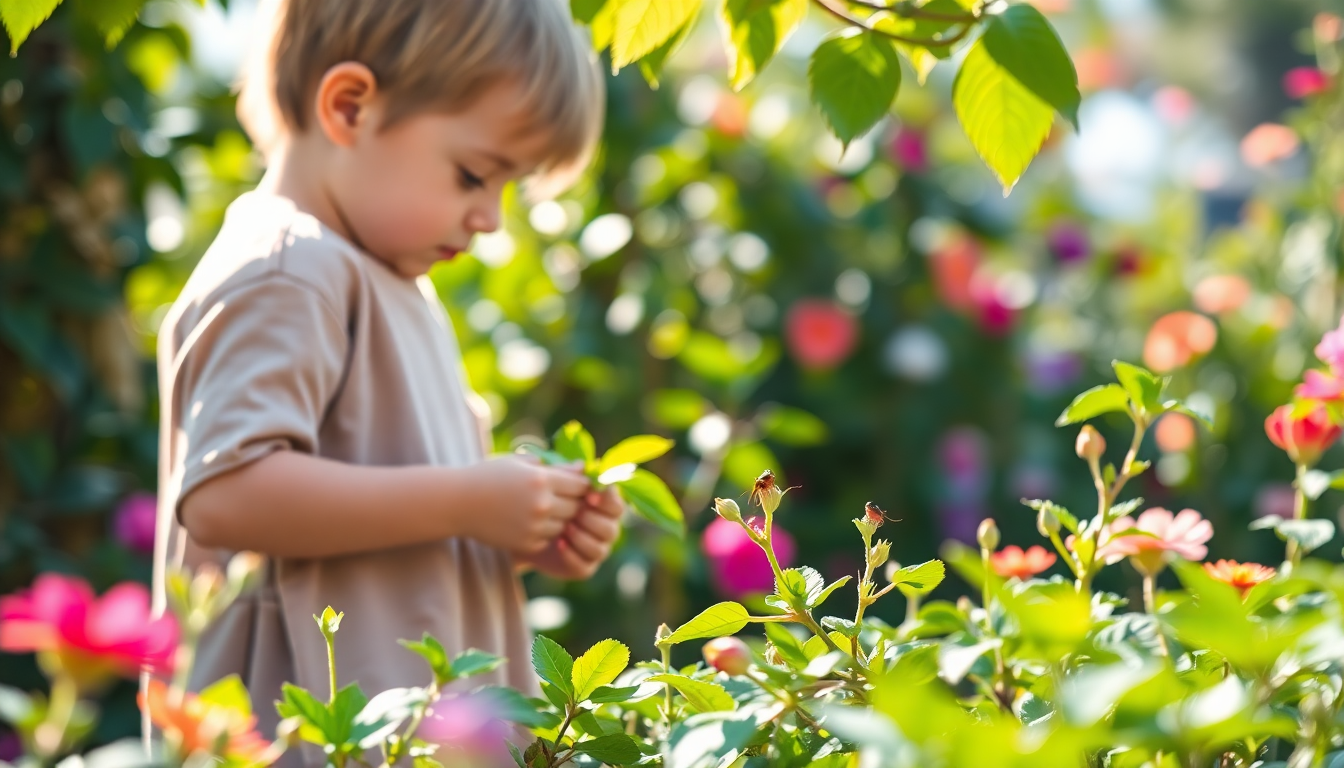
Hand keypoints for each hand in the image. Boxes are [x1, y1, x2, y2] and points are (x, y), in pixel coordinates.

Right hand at [457, 454, 591, 554]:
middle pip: (576, 507)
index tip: (572, 484)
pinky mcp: (527, 543)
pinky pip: (548, 539)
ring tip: (540, 509)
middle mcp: (541, 504)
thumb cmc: (489, 476)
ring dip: (559, 519)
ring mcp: (534, 526)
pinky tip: (528, 522)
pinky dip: (544, 532)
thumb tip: (582, 468)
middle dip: (571, 502)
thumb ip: (553, 466)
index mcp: (541, 479)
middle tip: (559, 497)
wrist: (458, 502)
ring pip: (564, 525)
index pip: (580, 485)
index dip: (579, 485)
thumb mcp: (519, 462)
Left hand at [518, 485, 624, 579]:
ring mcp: (597, 550)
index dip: (607, 500)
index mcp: (604, 507)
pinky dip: (572, 554)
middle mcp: (606, 529)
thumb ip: (568, 477)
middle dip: (591, 520)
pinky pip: (585, 565)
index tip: (589, 495)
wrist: (523, 528)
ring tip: (564, 527)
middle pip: (611, 528)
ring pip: (599, 548)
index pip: (616, 504)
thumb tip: (583, 465)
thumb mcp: (552, 486)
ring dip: (581, 537)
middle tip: (573, 513)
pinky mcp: (584, 567)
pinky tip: (558, 543)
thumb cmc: (542, 502)